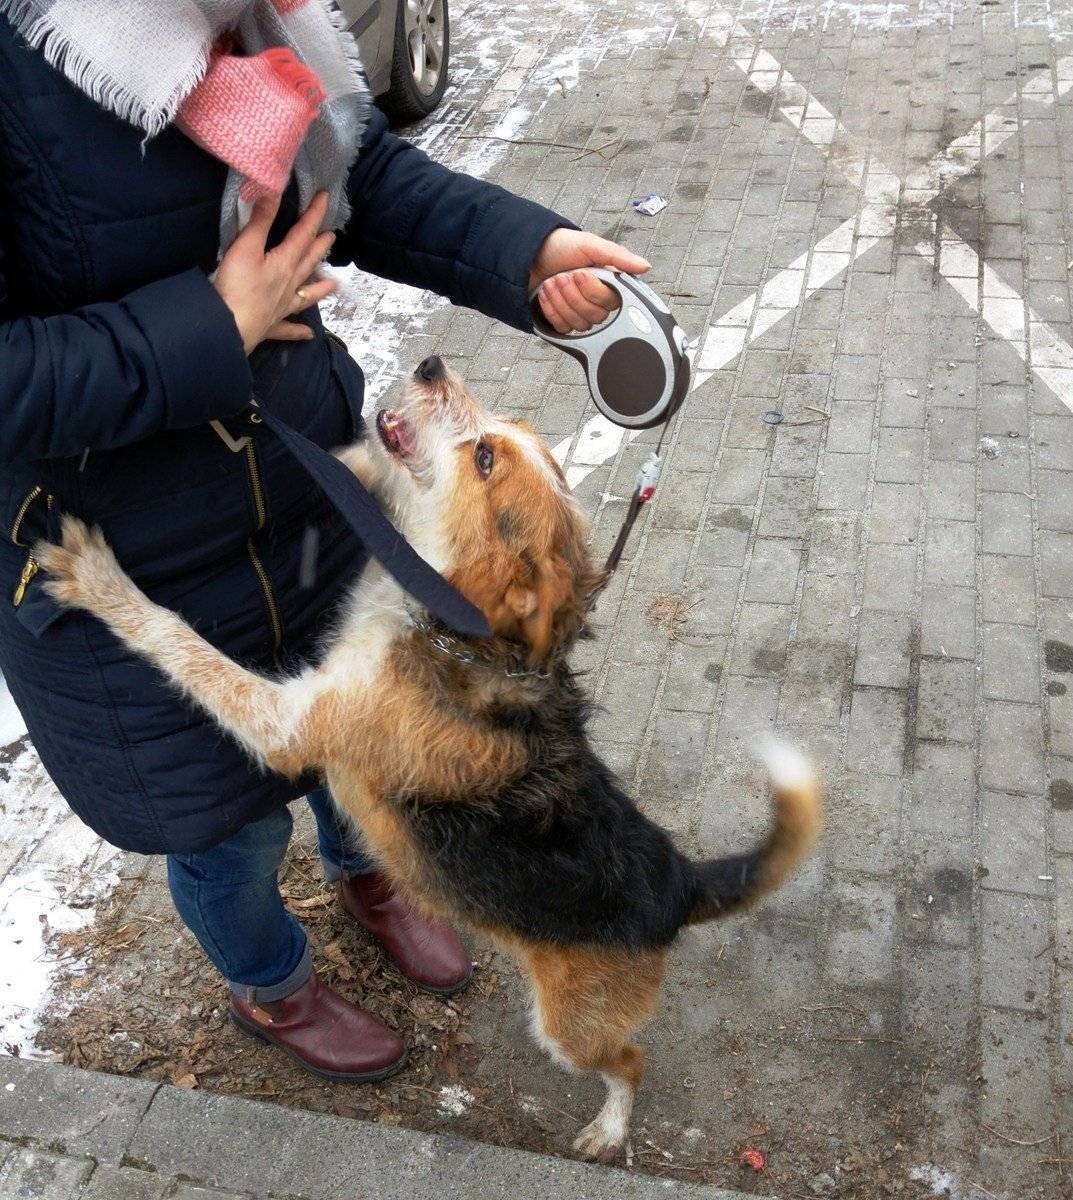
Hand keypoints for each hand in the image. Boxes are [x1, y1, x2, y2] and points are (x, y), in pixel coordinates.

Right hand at [213, 191, 338, 354]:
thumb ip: (260, 222)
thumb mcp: (245, 248)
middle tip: (332, 237)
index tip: (325, 198)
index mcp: (285, 263)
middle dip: (320, 247)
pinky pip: (288, 329)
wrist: (230, 327)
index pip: (303, 234)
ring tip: (334, 285)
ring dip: (321, 289)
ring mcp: (282, 307)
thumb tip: (273, 194)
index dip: (314, 215)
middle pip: (308, 262)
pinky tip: (308, 335)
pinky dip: (299, 331)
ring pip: (306, 295)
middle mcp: (289, 285)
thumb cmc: (236, 286)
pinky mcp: (271, 326)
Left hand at [529, 229, 649, 333]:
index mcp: (608, 284)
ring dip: (561, 302)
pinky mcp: (563, 322)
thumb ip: (618, 256)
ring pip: (580, 324)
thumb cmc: (561, 247)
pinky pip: (563, 328)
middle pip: (595, 316)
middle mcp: (597, 301)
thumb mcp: (590, 244)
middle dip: (573, 294)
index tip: (578, 273)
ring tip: (550, 282)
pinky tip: (545, 294)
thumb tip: (645, 266)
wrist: (529, 254)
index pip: (610, 302)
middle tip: (561, 276)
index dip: (592, 290)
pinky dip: (552, 310)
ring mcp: (580, 313)